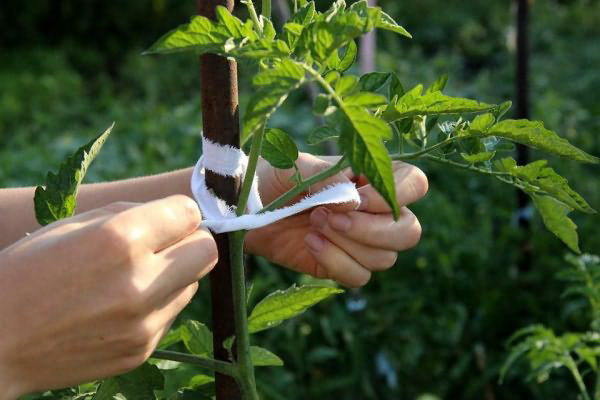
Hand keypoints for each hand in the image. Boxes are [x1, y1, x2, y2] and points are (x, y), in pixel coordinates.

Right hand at [0, 195, 216, 397]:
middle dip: (191, 242)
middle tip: (165, 244)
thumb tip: (178, 215)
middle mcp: (140, 283)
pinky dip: (157, 305)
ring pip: (192, 285)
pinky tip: (121, 307)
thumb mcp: (72, 225)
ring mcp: (144, 323)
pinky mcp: (142, 350)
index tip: (167, 218)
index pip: (190, 213)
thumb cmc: (27, 271)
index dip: (179, 213)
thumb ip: (132, 215)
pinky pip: (170, 315)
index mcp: (120, 240)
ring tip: (134, 278)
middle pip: (207, 251)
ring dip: (174, 275)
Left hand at [246, 153, 427, 287]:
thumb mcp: (296, 167)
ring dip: (347, 244)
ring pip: (385, 258)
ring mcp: (361, 242)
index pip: (414, 185)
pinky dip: (335, 263)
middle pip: (409, 231)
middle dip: (371, 230)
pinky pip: (359, 277)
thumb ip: (327, 180)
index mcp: (372, 177)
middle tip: (327, 217)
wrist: (245, 207)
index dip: (395, 195)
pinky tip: (309, 244)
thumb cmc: (274, 177)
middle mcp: (374, 211)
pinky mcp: (342, 265)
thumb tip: (354, 203)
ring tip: (312, 225)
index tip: (356, 197)